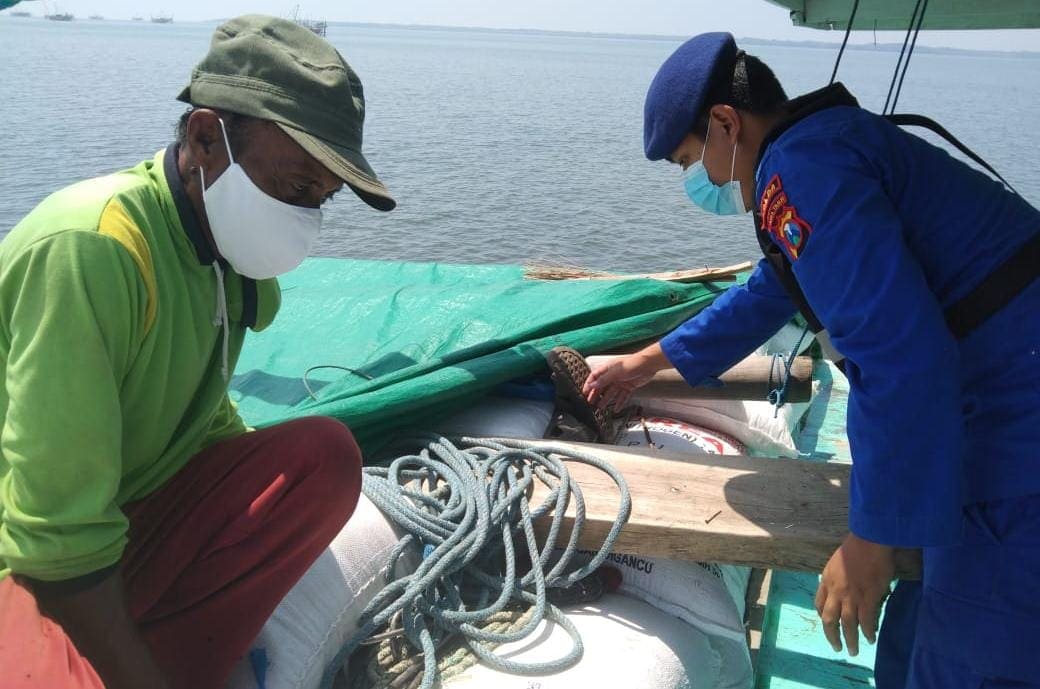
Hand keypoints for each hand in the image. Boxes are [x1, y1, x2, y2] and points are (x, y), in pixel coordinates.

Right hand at [583, 353, 656, 409]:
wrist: (648, 365)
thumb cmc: (632, 364)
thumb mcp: (615, 372)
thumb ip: (603, 380)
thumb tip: (592, 385)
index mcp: (608, 368)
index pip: (595, 377)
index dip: (589, 384)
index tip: (584, 393)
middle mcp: (613, 375)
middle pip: (602, 386)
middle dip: (596, 394)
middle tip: (590, 403)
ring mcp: (621, 381)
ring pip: (611, 393)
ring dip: (606, 400)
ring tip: (600, 408)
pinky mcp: (629, 386)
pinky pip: (622, 396)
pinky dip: (619, 403)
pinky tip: (616, 409)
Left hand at [815, 533, 893, 656]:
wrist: (869, 540)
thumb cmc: (856, 547)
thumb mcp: (836, 562)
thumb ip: (837, 577)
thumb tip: (843, 588)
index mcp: (826, 580)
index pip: (819, 603)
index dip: (823, 616)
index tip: (828, 624)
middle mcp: (835, 591)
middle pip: (829, 619)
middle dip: (832, 636)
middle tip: (837, 648)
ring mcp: (851, 596)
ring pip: (847, 624)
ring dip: (849, 639)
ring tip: (853, 650)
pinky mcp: (868, 597)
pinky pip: (866, 620)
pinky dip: (867, 631)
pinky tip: (870, 638)